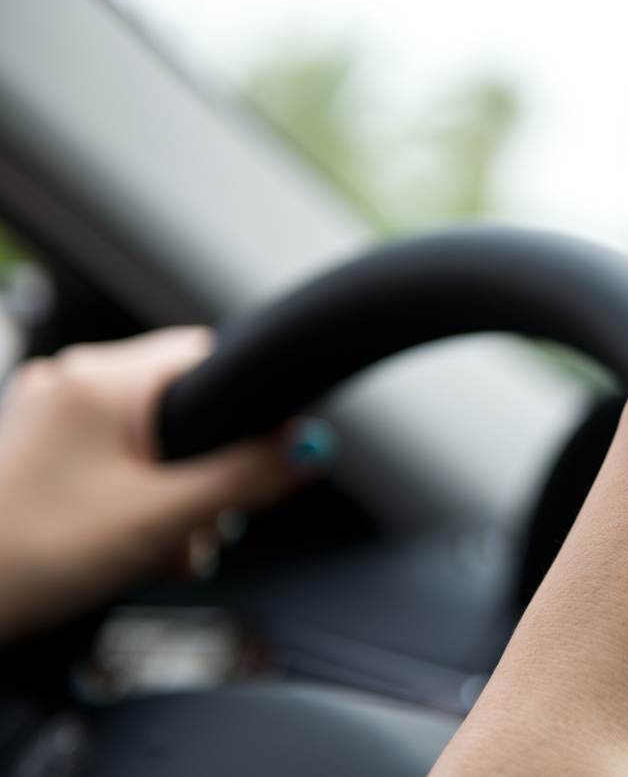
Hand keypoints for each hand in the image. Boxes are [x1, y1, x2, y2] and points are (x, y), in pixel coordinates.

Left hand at [0, 327, 298, 643]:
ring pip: (150, 438)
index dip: (244, 410)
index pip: (209, 359)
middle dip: (207, 471)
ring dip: (174, 493)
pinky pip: (115, 457)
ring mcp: (51, 415)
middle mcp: (72, 383)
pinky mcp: (39, 450)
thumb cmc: (22, 558)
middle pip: (183, 406)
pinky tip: (132, 543)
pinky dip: (137, 495)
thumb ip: (243, 480)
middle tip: (200, 528)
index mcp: (102, 381)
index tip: (259, 459)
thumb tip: (308, 449)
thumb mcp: (159, 520)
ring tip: (162, 547)